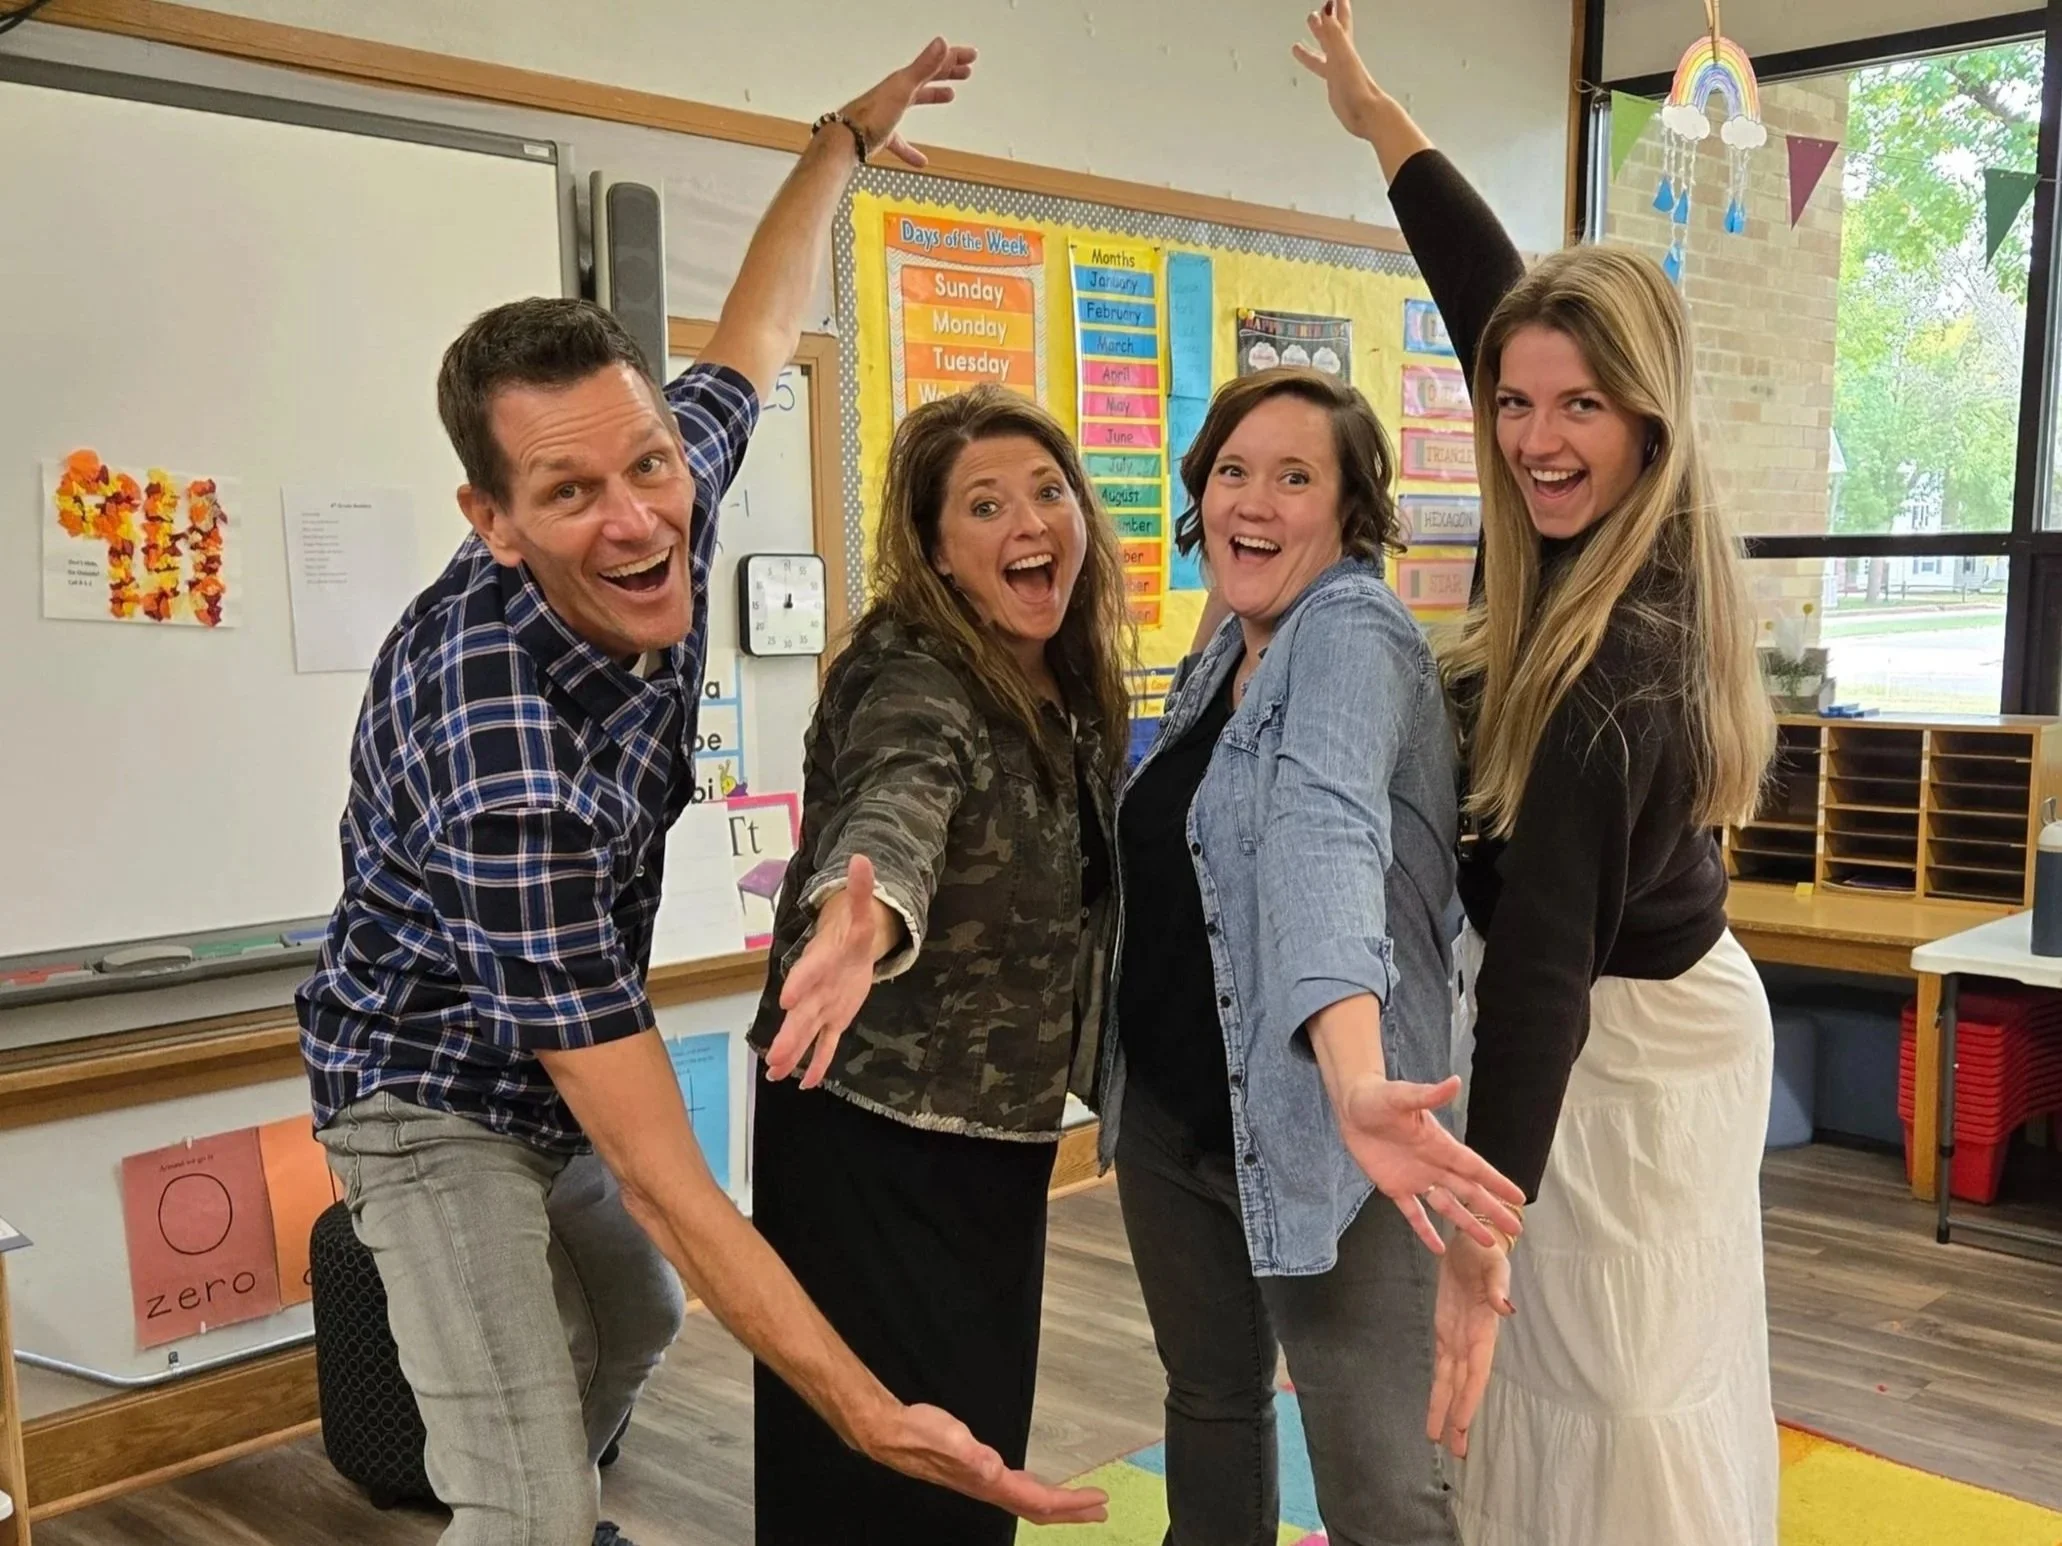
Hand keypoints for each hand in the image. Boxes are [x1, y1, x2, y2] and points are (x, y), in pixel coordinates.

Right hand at [764, 855, 893, 1086]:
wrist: (850, 949)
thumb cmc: (851, 931)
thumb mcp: (861, 912)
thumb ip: (860, 889)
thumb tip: (863, 859)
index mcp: (820, 962)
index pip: (808, 972)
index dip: (800, 983)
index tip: (789, 998)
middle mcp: (816, 989)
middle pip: (801, 1013)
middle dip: (789, 1033)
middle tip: (774, 1055)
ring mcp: (823, 1007)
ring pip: (807, 1034)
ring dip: (793, 1053)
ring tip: (775, 1073)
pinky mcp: (834, 1020)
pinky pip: (825, 1046)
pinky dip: (818, 1064)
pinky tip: (803, 1084)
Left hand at [838, 37, 977, 168]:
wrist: (847, 139)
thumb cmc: (873, 115)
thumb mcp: (903, 88)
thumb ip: (924, 67)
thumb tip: (943, 43)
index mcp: (903, 81)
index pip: (933, 64)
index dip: (953, 58)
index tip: (971, 57)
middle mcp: (896, 93)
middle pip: (926, 78)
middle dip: (947, 72)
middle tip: (966, 71)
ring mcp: (889, 113)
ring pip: (916, 100)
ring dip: (934, 95)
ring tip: (950, 95)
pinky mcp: (883, 134)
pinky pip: (901, 141)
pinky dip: (911, 151)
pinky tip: (921, 161)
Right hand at [859, 1402, 1109, 1524]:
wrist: (893, 1434)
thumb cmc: (921, 1434)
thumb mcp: (950, 1439)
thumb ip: (971, 1455)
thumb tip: (993, 1469)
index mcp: (991, 1484)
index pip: (1039, 1501)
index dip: (1070, 1503)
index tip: (1097, 1500)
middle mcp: (990, 1489)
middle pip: (1039, 1508)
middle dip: (1071, 1511)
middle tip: (1101, 1510)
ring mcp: (984, 1482)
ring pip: (1029, 1500)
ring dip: (1057, 1504)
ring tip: (1079, 1504)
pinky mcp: (978, 1472)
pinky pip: (1018, 1489)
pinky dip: (1037, 1492)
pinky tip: (1037, 1487)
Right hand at [1291, 0, 1385, 141]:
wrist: (1366, 114)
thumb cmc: (1358, 89)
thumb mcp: (1343, 58)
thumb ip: (1334, 36)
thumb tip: (1326, 13)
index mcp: (1344, 48)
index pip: (1340, 20)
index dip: (1337, 5)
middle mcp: (1342, 56)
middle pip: (1333, 31)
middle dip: (1326, 17)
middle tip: (1321, 6)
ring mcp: (1337, 70)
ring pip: (1325, 49)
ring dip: (1318, 39)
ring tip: (1307, 31)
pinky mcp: (1334, 85)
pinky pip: (1322, 67)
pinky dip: (1315, 62)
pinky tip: (1313, 63)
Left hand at [1338, 1073, 1525, 1251]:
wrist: (1352, 1105)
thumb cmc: (1378, 1097)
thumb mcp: (1402, 1096)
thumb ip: (1428, 1094)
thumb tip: (1455, 1082)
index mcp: (1440, 1145)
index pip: (1475, 1168)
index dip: (1497, 1183)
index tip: (1520, 1197)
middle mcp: (1434, 1164)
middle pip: (1469, 1192)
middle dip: (1492, 1209)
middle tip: (1516, 1228)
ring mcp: (1415, 1178)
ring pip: (1447, 1206)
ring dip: (1466, 1223)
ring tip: (1486, 1241)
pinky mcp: (1393, 1187)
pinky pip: (1413, 1213)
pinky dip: (1425, 1230)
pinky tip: (1438, 1248)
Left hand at [1426, 1230, 1513, 1457]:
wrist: (1473, 1237)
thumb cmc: (1487, 1251)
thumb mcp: (1495, 1264)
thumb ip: (1499, 1287)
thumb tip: (1506, 1308)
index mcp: (1483, 1329)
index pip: (1475, 1373)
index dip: (1468, 1399)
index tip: (1460, 1425)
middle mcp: (1470, 1340)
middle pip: (1463, 1385)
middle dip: (1457, 1416)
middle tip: (1453, 1450)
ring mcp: (1457, 1336)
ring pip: (1450, 1380)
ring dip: (1445, 1408)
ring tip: (1439, 1438)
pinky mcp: (1444, 1328)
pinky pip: (1441, 1363)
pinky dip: (1438, 1385)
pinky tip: (1436, 1404)